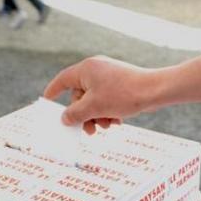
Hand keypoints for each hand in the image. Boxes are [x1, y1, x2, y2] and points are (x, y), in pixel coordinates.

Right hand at [43, 56, 160, 134]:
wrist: (154, 91)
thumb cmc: (123, 95)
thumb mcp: (94, 108)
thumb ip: (75, 114)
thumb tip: (64, 119)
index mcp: (86, 69)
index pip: (62, 80)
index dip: (53, 91)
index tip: (46, 100)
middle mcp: (96, 69)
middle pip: (80, 96)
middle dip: (84, 114)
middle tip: (89, 130)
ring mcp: (109, 76)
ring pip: (94, 100)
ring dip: (97, 116)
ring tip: (107, 126)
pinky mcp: (120, 83)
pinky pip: (107, 99)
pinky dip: (108, 111)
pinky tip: (117, 120)